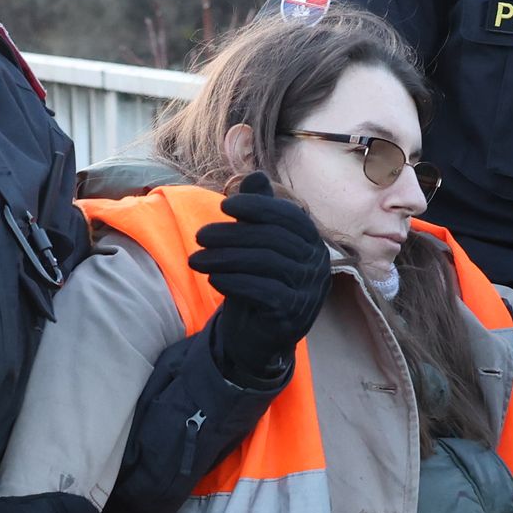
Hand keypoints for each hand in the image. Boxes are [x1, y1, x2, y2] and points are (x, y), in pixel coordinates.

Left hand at [186, 174, 328, 387]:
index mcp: (313, 243)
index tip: (225, 205)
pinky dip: (234, 282)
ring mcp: (309, 292)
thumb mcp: (255, 246)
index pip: (290, 216)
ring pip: (265, 263)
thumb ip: (259, 213)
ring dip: (224, 258)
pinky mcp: (293, 315)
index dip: (258, 206)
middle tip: (199, 237)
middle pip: (273, 239)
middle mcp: (317, 266)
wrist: (257, 337)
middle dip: (231, 234)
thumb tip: (256, 174)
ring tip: (195, 260)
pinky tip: (213, 280)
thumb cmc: (256, 285)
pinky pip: (263, 291)